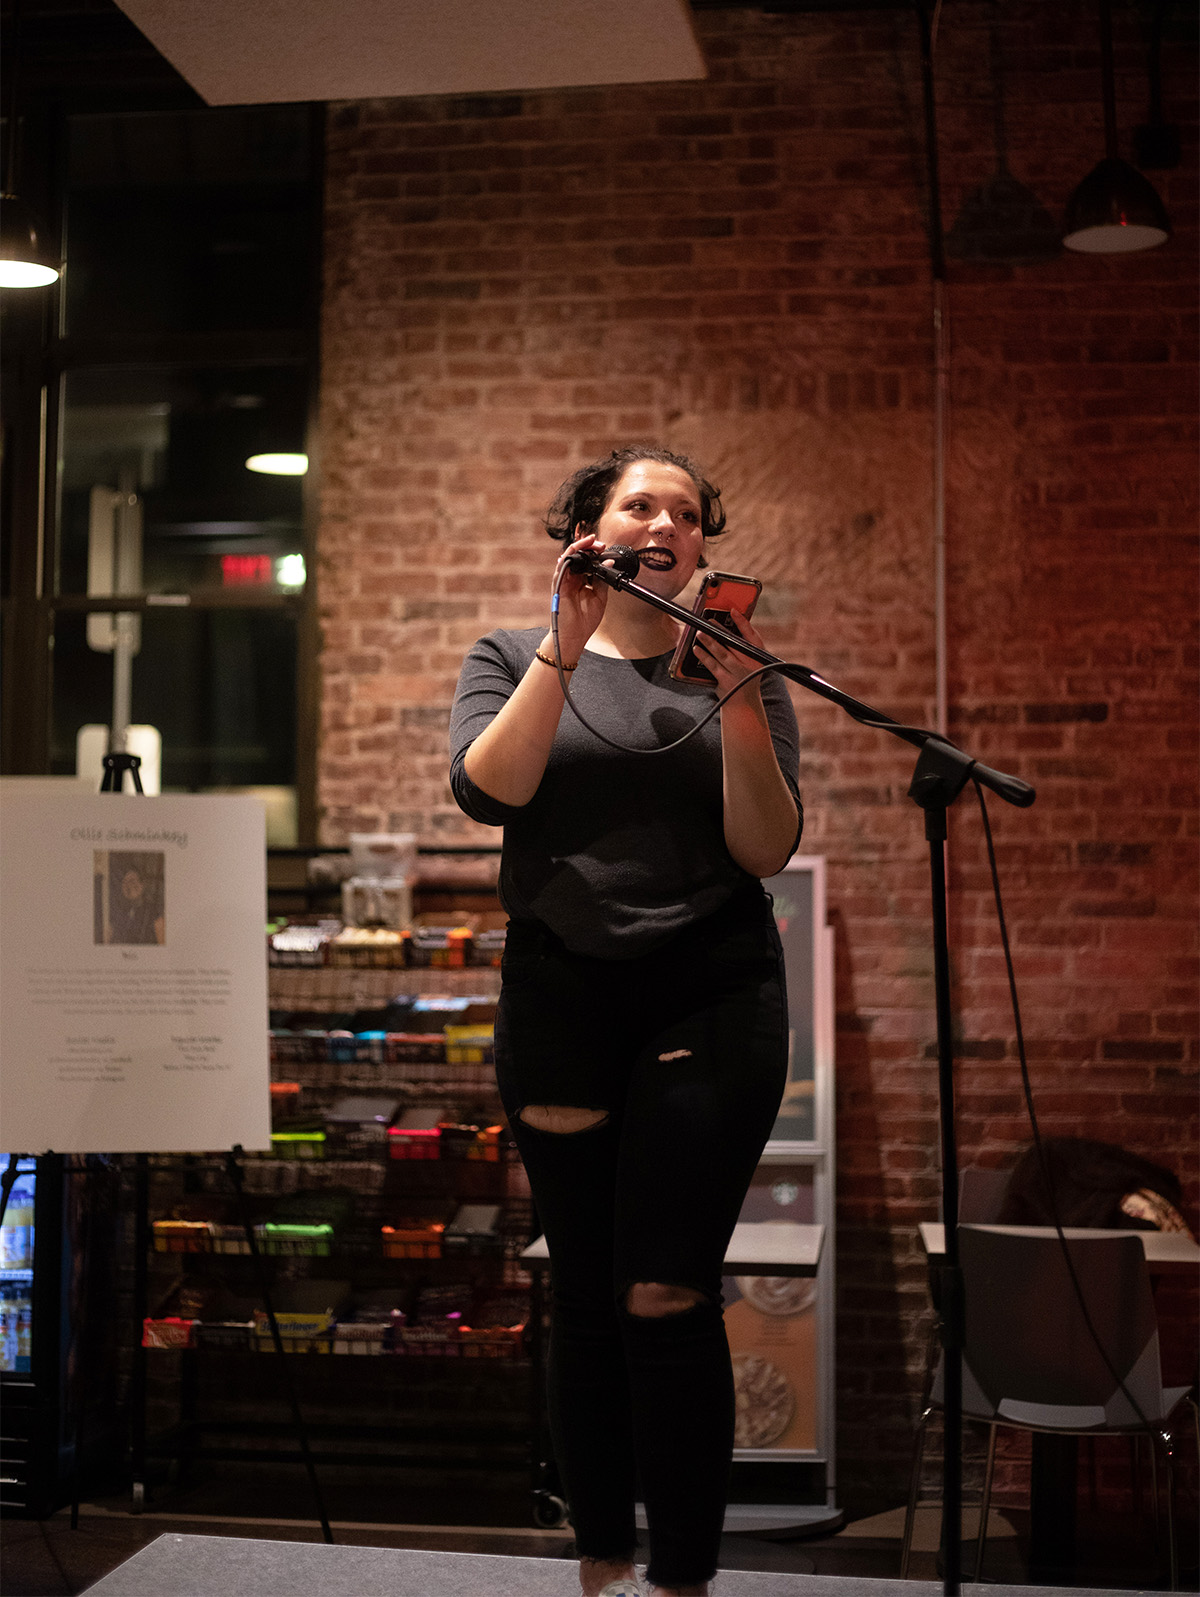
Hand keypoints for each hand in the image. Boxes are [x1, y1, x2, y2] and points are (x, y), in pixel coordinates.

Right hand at [552, 533, 609, 656]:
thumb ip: (602, 580)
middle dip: (589, 546)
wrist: (574, 636)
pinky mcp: (559, 584)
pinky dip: (570, 555)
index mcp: (582, 581)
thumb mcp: (600, 597)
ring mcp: (564, 580)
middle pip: (578, 556)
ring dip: (580, 546)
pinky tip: (579, 550)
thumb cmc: (584, 621)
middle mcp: (572, 579)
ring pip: (569, 557)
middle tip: (600, 544)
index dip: (595, 553)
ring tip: (591, 541)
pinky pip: (563, 565)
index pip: (587, 561)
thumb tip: (608, 563)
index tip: (605, 548)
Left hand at [693, 608, 764, 701]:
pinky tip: (696, 649)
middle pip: (735, 644)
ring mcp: (738, 674)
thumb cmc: (744, 677)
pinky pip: (713, 666)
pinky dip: (704, 657)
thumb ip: (743, 647)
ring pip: (722, 654)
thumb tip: (726, 628)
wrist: (743, 703)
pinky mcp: (726, 682)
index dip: (743, 623)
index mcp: (759, 657)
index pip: (753, 636)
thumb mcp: (751, 662)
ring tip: (699, 634)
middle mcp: (751, 665)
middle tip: (709, 622)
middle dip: (721, 631)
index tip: (733, 611)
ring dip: (710, 643)